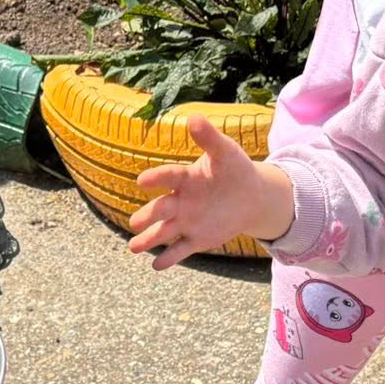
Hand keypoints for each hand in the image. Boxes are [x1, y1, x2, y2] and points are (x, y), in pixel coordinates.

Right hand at [127, 115, 295, 269]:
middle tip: (135, 223)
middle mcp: (180, 201)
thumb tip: (193, 117)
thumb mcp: (226, 152)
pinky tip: (157, 265)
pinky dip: (169, 258)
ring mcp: (186, 222)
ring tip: (134, 248)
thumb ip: (209, 138)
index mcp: (185, 179)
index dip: (156, 178)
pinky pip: (180, 250)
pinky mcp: (196, 239)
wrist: (250, 196)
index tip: (142, 181)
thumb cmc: (235, 170)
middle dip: (147, 216)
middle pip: (160, 209)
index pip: (168, 177)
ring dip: (148, 240)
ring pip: (163, 233)